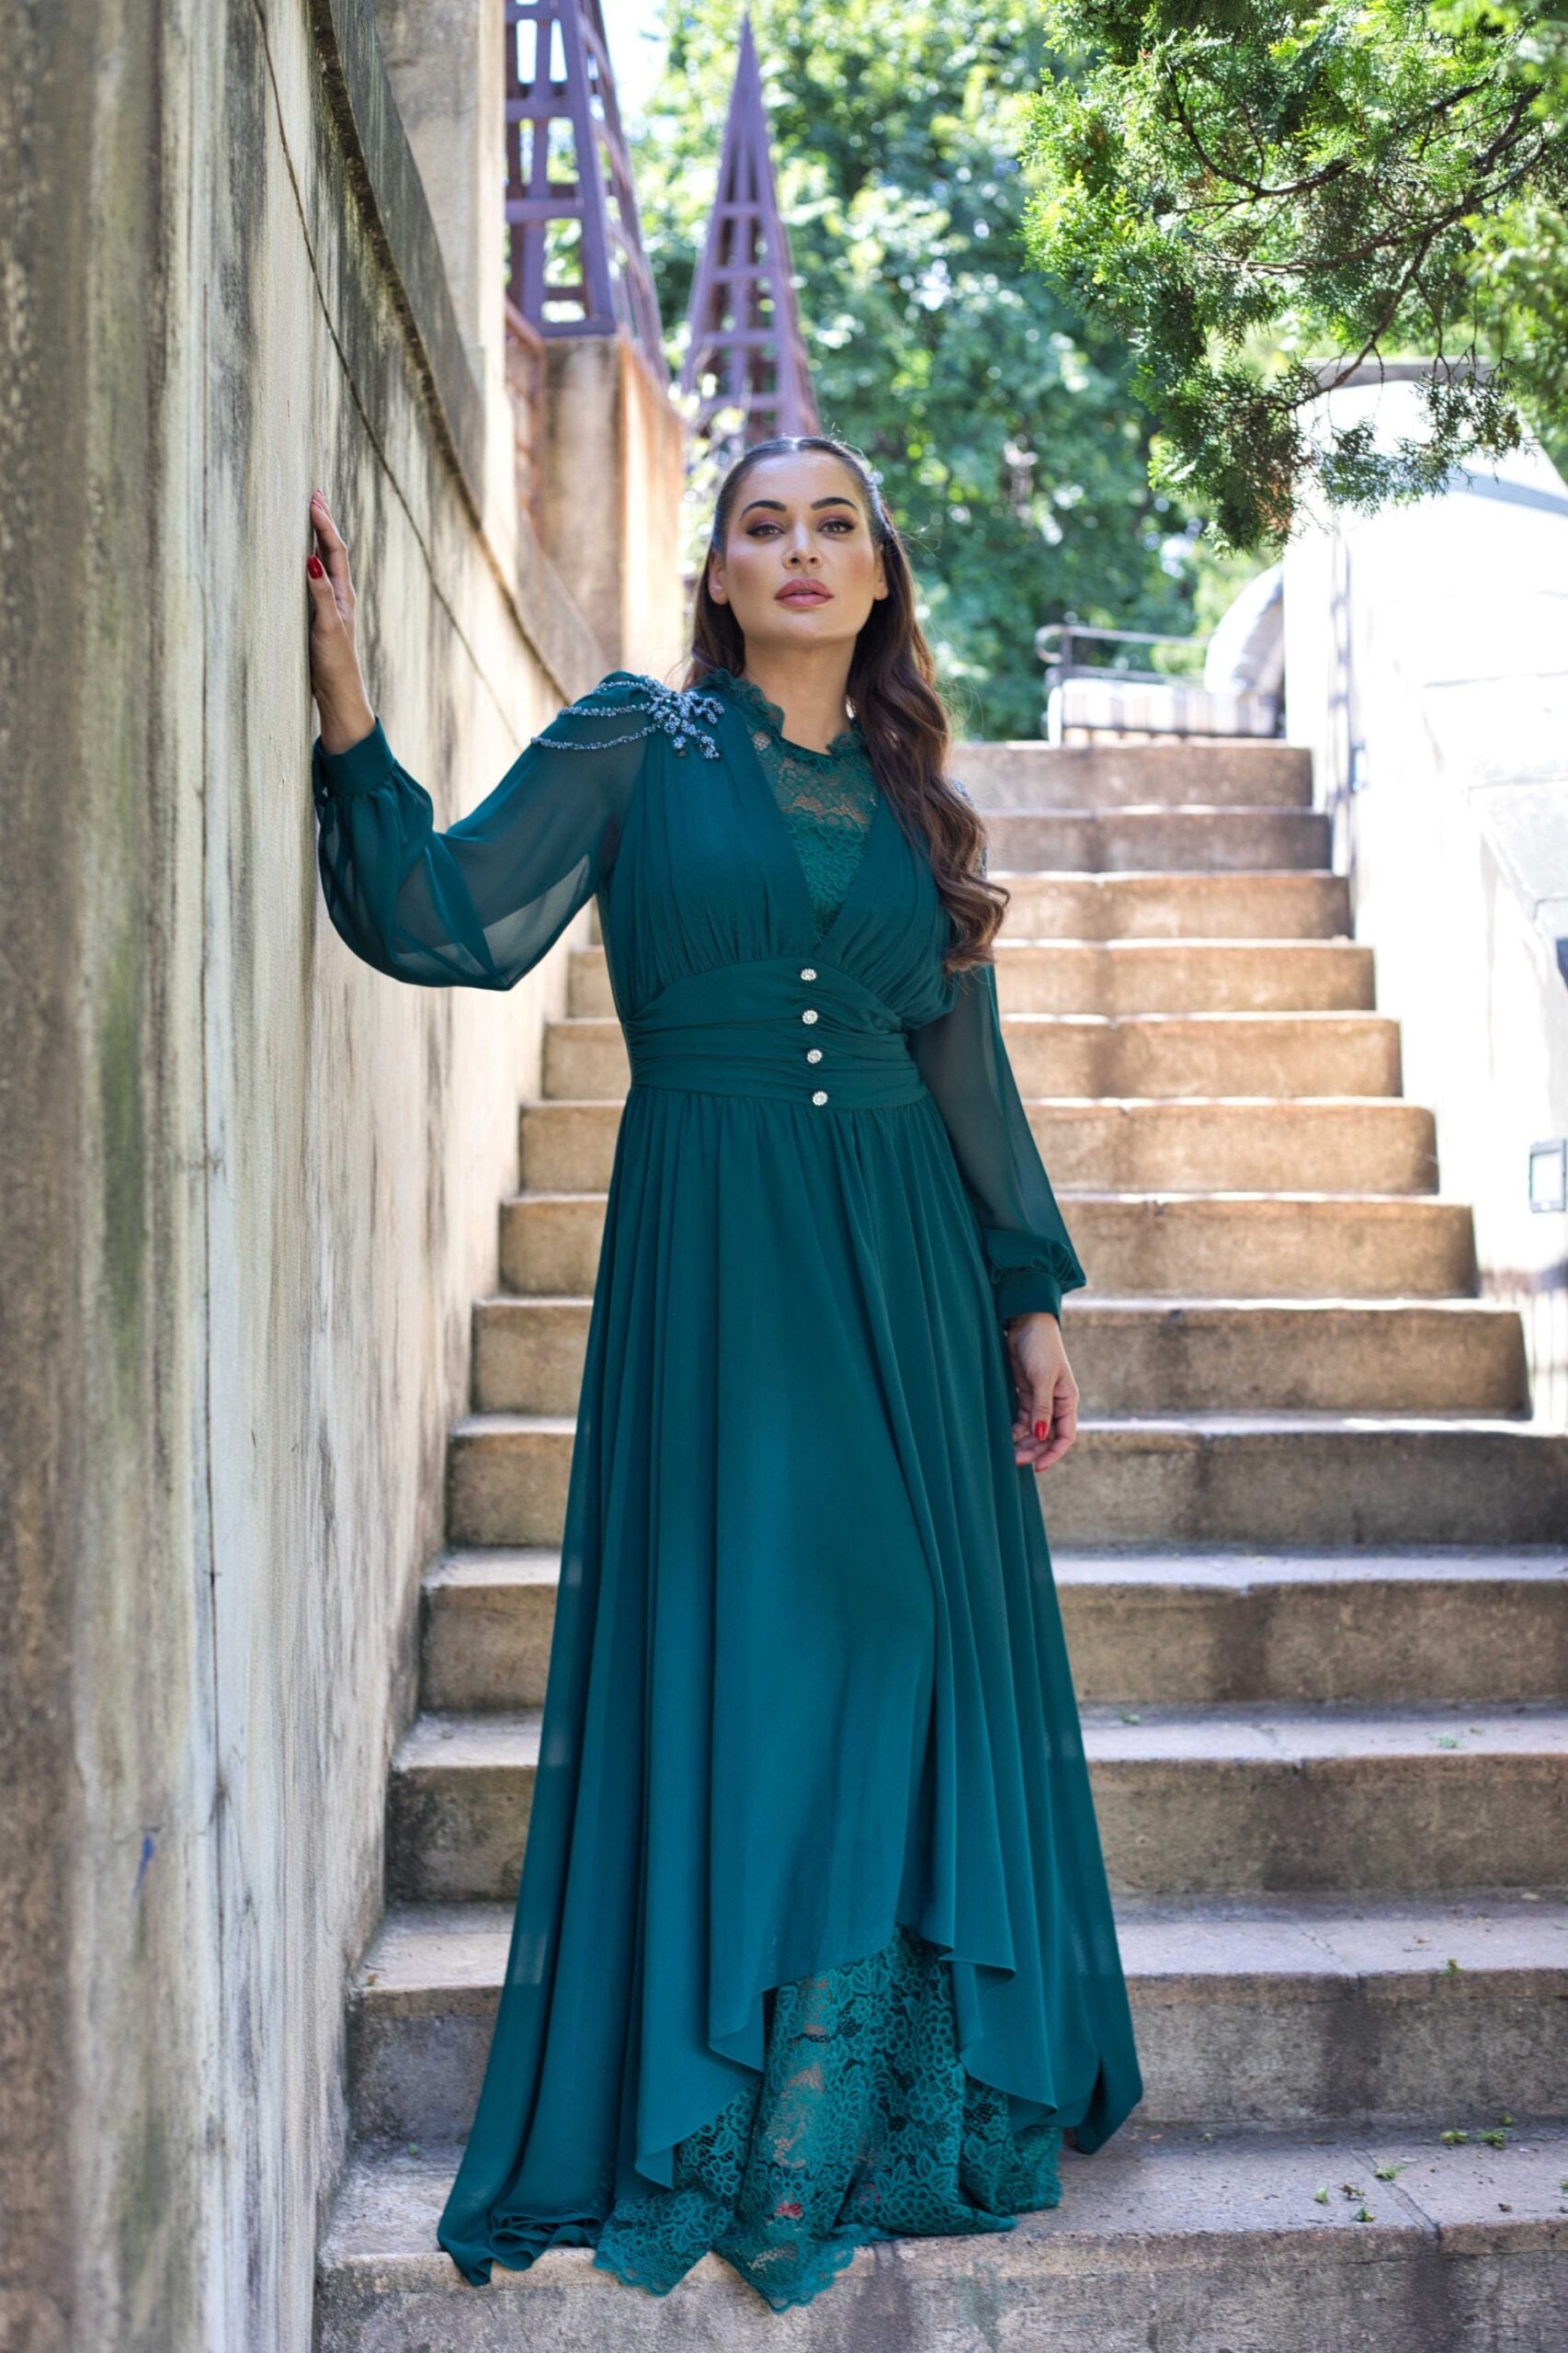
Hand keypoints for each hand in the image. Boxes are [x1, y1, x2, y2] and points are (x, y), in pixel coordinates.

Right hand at [306, 490, 374, 751]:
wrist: (338, 691)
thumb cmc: (334, 662)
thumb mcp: (328, 627)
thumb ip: (320, 594)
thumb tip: (311, 560)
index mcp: (343, 593)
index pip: (333, 549)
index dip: (324, 524)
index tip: (312, 500)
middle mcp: (338, 593)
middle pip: (331, 549)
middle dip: (323, 521)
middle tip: (314, 493)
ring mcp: (329, 602)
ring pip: (324, 560)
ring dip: (317, 535)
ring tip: (311, 512)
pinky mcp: (319, 613)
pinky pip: (314, 577)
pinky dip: (309, 558)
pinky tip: (302, 554)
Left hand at [1006, 1310, 1078, 1470]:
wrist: (1026, 1321)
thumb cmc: (1041, 1346)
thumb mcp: (1043, 1378)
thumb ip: (1042, 1408)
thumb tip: (1042, 1435)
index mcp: (1067, 1400)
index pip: (1065, 1436)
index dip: (1053, 1454)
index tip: (1038, 1467)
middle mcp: (1056, 1403)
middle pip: (1047, 1436)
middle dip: (1034, 1450)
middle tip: (1015, 1461)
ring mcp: (1040, 1398)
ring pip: (1033, 1429)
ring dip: (1023, 1442)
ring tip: (1008, 1453)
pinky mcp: (1025, 1392)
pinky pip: (1021, 1417)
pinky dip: (1015, 1428)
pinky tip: (1005, 1436)